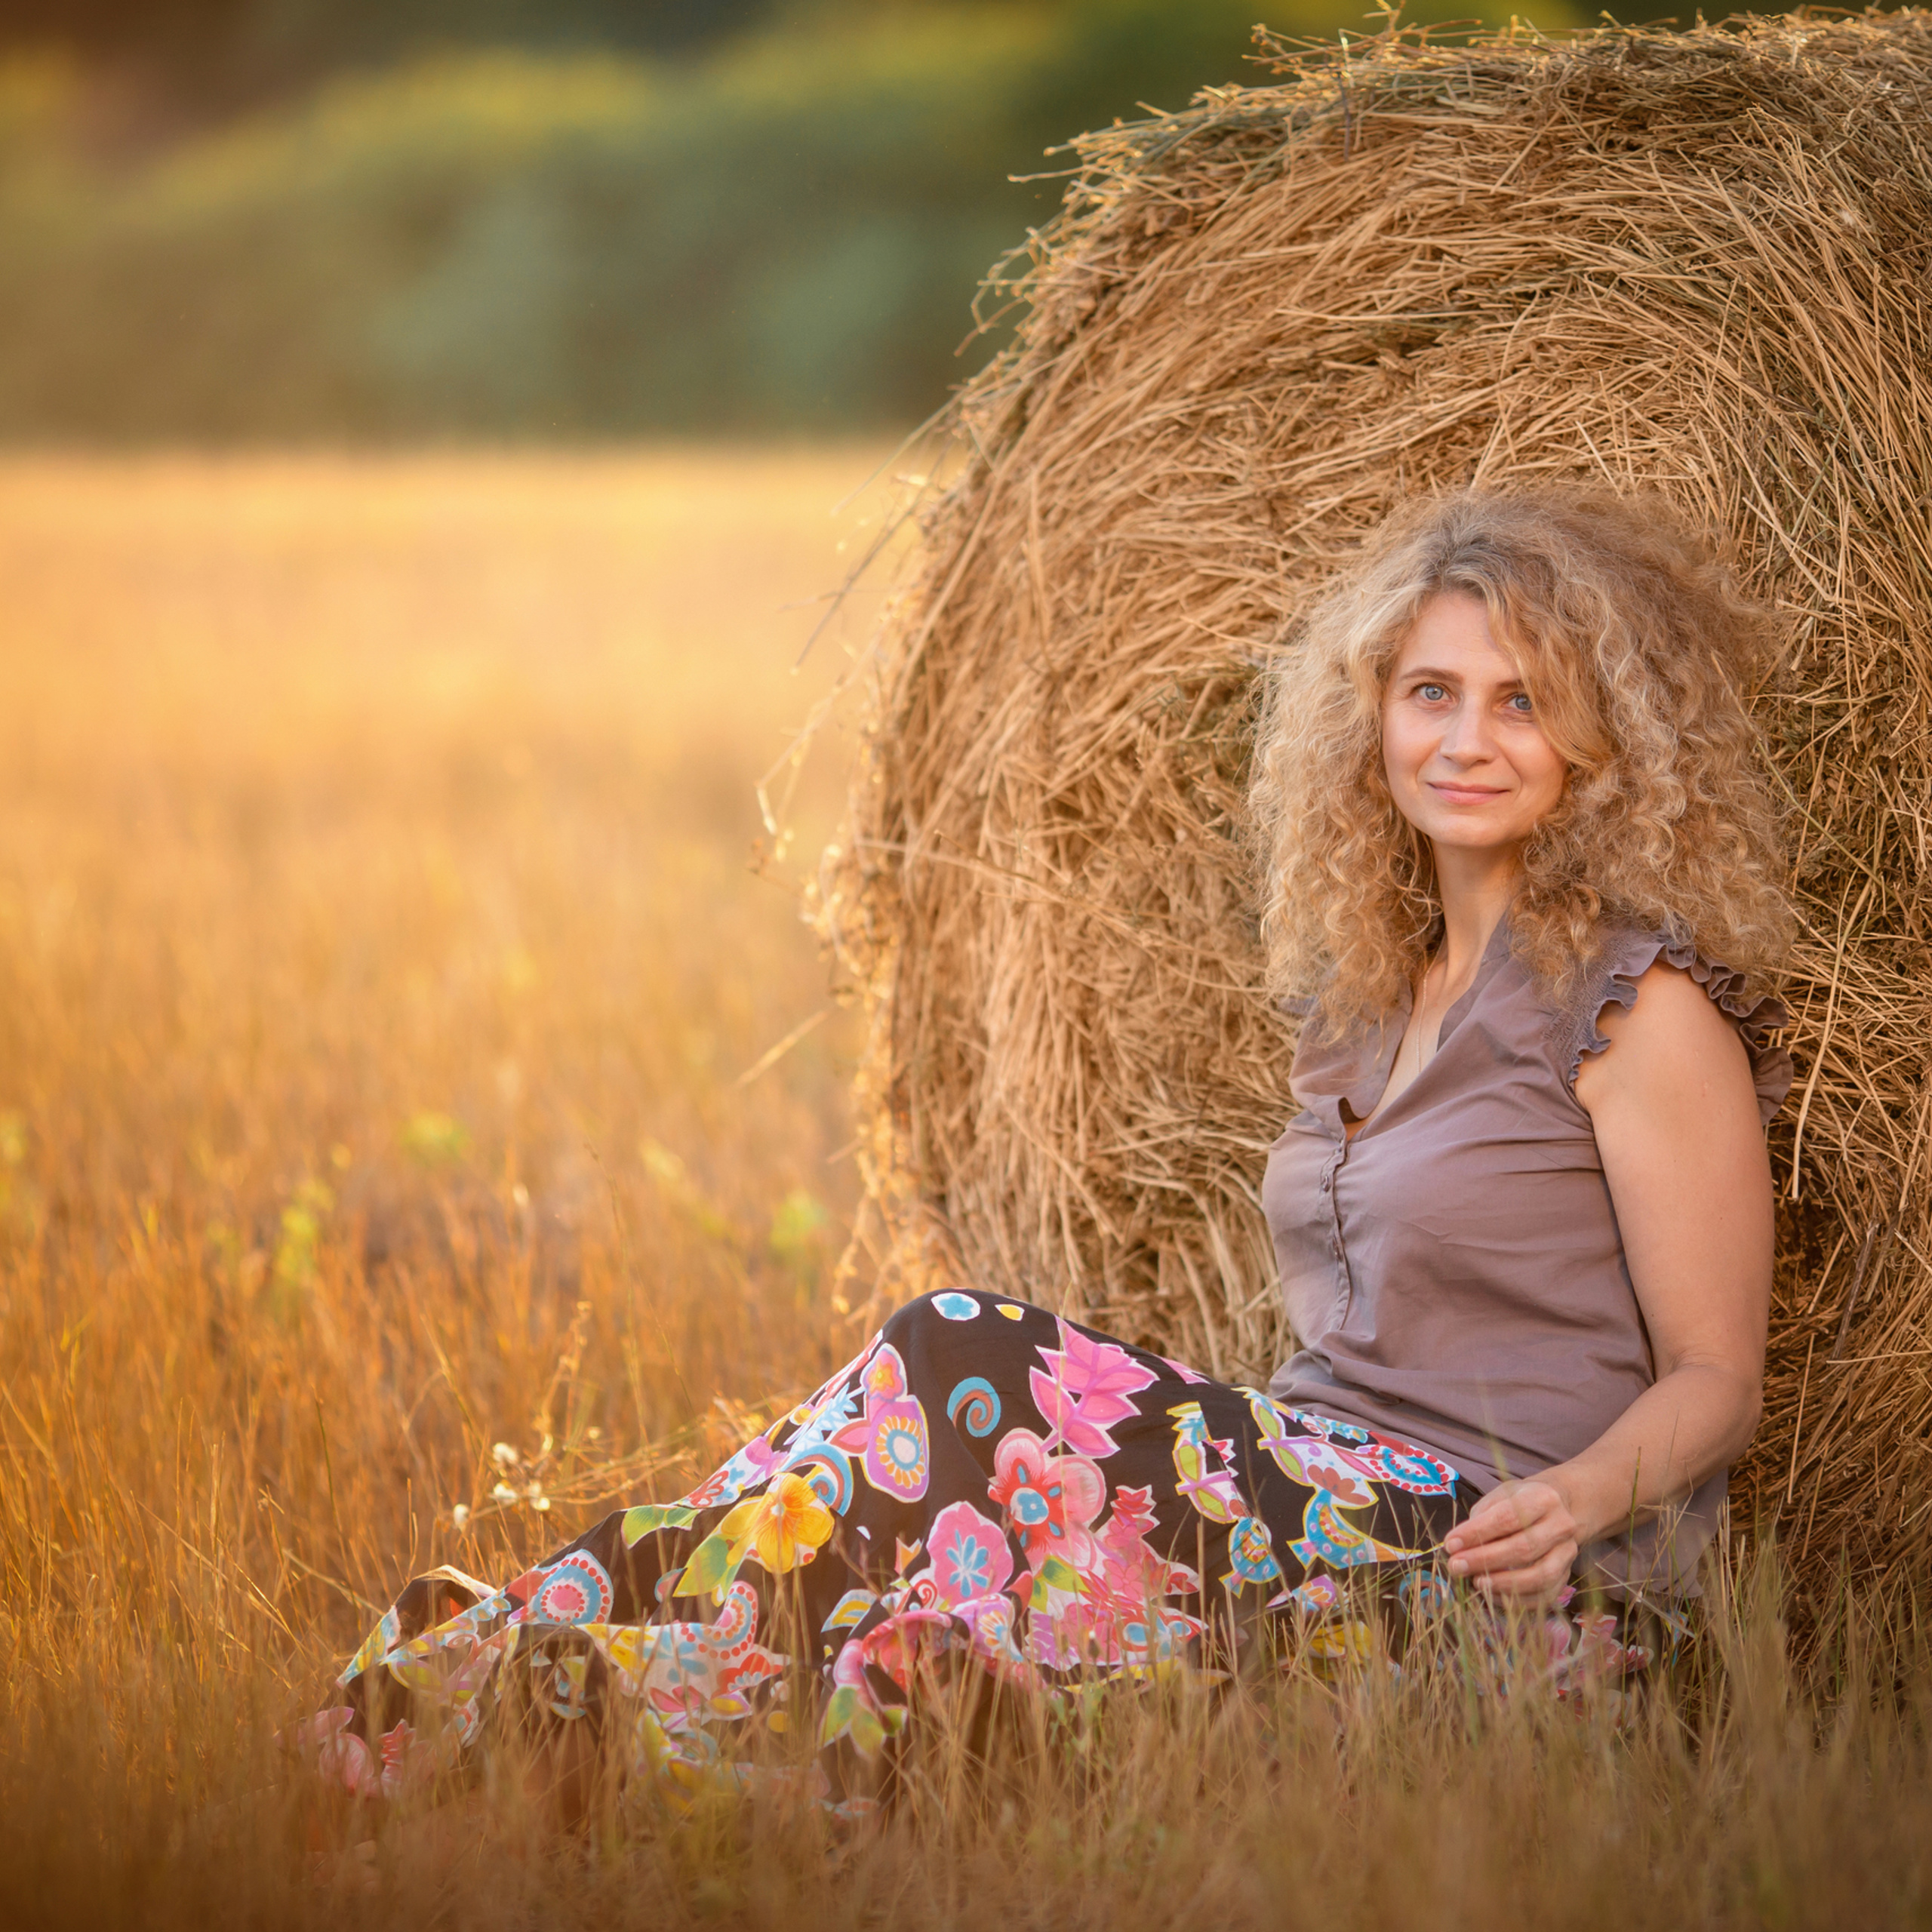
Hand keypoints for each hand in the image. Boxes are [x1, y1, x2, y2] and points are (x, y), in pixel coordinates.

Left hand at [1441, 1476, 1579, 1602]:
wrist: (1556, 1509)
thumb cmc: (1519, 1502)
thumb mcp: (1498, 1498)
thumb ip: (1479, 1520)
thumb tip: (1456, 1547)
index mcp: (1543, 1498)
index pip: (1507, 1518)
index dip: (1477, 1533)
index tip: (1451, 1544)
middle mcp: (1562, 1525)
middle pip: (1523, 1548)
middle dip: (1485, 1560)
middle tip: (1457, 1566)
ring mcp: (1568, 1552)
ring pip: (1540, 1576)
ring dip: (1504, 1583)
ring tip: (1476, 1583)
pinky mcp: (1567, 1575)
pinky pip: (1546, 1595)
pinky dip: (1518, 1600)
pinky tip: (1494, 1595)